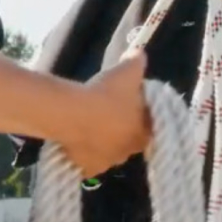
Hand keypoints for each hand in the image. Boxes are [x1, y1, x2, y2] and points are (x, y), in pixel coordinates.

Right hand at [63, 53, 149, 177]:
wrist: (73, 113)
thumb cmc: (107, 93)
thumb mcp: (127, 71)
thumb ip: (137, 61)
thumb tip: (140, 53)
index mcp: (143, 133)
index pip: (149, 127)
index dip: (141, 116)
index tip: (131, 105)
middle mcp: (128, 152)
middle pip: (128, 142)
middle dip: (122, 130)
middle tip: (109, 113)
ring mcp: (107, 163)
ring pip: (108, 153)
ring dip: (104, 142)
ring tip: (92, 124)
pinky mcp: (87, 169)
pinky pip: (89, 163)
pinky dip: (85, 154)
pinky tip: (79, 140)